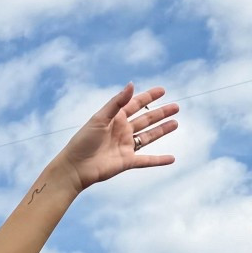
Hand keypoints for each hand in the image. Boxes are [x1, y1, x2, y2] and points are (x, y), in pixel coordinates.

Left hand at [59, 84, 178, 188]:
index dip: (148, 97)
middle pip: (146, 120)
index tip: (162, 90)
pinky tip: (172, 158)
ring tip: (176, 123)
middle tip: (176, 106)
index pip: (135, 104)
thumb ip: (117, 103)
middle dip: (161, 113)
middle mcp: (122, 131)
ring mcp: (125, 146)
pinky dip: (159, 160)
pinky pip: (147, 160)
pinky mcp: (127, 162)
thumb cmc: (83, 141)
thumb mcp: (100, 118)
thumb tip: (132, 85)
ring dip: (162, 130)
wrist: (75, 167)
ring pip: (148, 137)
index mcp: (115, 118)